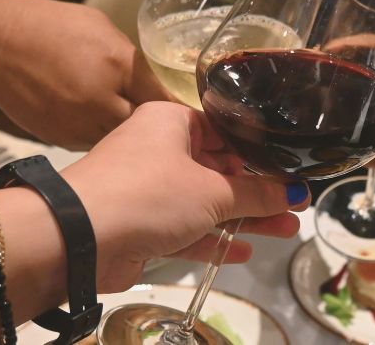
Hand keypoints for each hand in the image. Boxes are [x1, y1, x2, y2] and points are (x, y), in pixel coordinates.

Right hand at [0, 0, 172, 148]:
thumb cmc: (50, 26)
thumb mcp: (103, 29)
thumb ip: (132, 59)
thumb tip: (155, 81)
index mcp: (119, 67)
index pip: (165, 100)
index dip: (180, 110)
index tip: (194, 116)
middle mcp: (102, 101)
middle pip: (147, 128)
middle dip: (157, 128)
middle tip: (165, 126)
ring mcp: (80, 125)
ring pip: (122, 141)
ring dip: (131, 137)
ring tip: (133, 126)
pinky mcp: (63, 139)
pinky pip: (96, 144)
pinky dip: (104, 137)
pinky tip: (99, 122)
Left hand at [61, 102, 309, 291]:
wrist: (79, 238)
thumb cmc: (149, 193)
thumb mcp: (212, 191)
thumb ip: (257, 194)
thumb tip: (296, 194)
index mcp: (171, 122)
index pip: (223, 131)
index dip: (257, 152)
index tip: (288, 170)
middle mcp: (158, 150)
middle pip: (218, 169)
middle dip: (257, 191)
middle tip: (294, 205)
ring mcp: (149, 190)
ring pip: (206, 203)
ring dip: (243, 218)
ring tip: (286, 229)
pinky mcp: (142, 226)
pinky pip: (186, 229)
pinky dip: (213, 240)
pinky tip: (244, 251)